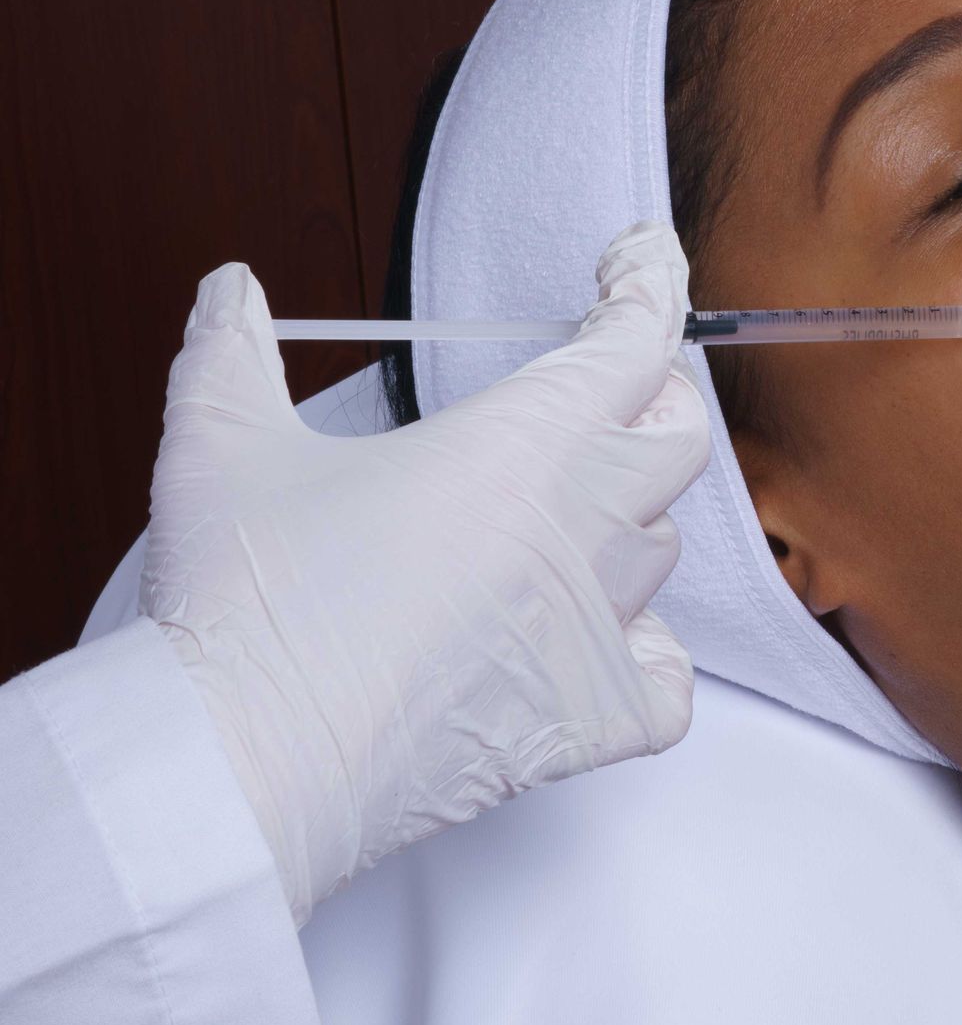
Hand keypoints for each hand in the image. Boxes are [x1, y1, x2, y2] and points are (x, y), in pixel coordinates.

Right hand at [141, 224, 708, 924]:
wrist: (243, 764)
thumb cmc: (247, 602)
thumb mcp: (222, 444)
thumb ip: (232, 350)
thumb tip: (228, 290)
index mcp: (525, 446)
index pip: (633, 341)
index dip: (645, 286)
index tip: (636, 260)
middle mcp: (582, 530)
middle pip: (677, 438)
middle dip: (650, 397)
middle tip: (603, 383)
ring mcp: (596, 631)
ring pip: (662, 551)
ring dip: (626, 518)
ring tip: (563, 509)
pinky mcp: (587, 724)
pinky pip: (667, 682)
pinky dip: (649, 657)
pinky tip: (603, 641)